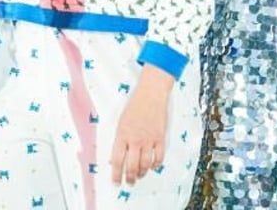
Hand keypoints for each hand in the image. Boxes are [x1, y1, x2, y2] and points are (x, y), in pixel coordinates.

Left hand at [110, 65, 173, 184]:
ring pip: (145, 165)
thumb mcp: (121, 122)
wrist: (151, 94)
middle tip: (129, 182)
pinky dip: (155, 165)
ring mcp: (149, 140)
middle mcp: (135, 140)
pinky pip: (159, 157)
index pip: (117, 160)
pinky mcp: (160, 138)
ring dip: (142, 173)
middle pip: (132, 166)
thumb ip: (119, 139)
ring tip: (139, 176)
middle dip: (129, 178)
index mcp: (122, 135)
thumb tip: (116, 157)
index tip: (116, 181)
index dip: (116, 174)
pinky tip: (152, 165)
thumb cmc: (135, 106)